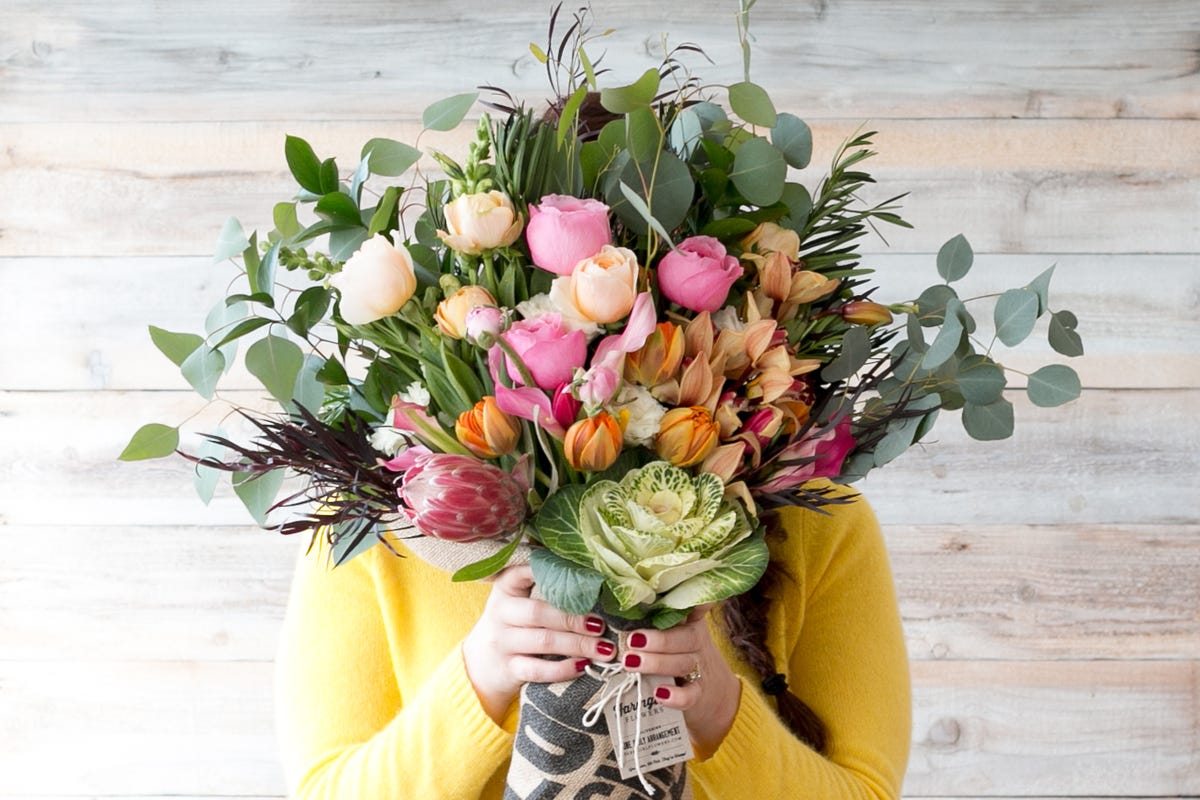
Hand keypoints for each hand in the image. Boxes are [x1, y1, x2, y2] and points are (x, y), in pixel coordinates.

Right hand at [462, 564, 615, 722]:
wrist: (479, 664)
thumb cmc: (511, 626)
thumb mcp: (517, 603)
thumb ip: (543, 589)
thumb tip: (590, 579)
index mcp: (505, 589)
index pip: (521, 573)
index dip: (543, 571)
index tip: (574, 572)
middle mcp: (501, 613)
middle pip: (539, 613)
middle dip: (574, 618)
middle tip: (601, 625)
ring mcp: (503, 642)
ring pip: (543, 641)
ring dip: (577, 644)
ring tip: (604, 648)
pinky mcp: (508, 669)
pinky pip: (538, 670)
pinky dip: (563, 669)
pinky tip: (582, 665)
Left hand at [619, 605, 741, 757]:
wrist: (713, 693)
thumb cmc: (681, 655)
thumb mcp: (674, 632)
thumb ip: (653, 618)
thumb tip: (617, 600)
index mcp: (690, 621)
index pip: (693, 606)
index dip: (693, 601)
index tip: (674, 595)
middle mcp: (697, 642)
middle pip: (684, 638)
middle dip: (658, 639)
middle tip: (631, 640)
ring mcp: (700, 668)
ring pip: (682, 664)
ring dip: (656, 663)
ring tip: (630, 662)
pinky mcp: (699, 694)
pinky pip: (690, 695)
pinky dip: (675, 696)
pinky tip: (658, 693)